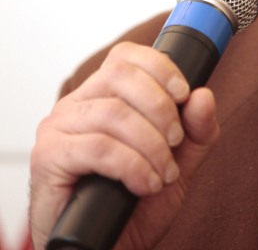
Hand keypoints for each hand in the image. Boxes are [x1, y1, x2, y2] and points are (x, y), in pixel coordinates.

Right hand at [29, 42, 219, 249]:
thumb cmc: (132, 205)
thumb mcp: (176, 164)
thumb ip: (196, 132)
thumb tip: (203, 96)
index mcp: (102, 95)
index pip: (127, 56)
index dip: (160, 68)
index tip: (184, 95)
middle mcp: (77, 104)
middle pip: (120, 75)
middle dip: (160, 108)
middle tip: (175, 142)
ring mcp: (59, 128)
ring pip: (113, 113)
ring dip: (150, 145)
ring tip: (163, 174)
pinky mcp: (49, 157)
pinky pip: (98, 147)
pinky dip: (132, 166)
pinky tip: (144, 184)